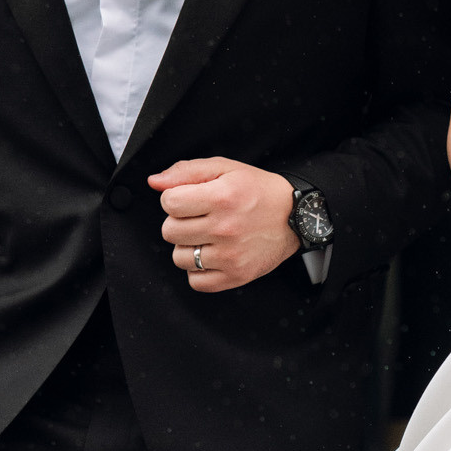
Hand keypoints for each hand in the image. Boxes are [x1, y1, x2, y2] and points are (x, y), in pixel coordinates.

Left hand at [151, 157, 298, 289]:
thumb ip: (186, 171)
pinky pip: (196, 282)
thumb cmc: (259, 191)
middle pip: (170, 231)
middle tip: (200, 218)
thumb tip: (154, 182)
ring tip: (208, 237)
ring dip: (188, 247)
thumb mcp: (225, 168)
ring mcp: (231, 255)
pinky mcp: (236, 276)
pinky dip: (199, 271)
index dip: (175, 199)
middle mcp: (226, 228)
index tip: (190, 200)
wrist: (296, 217)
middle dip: (180, 222)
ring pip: (179, 258)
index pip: (169, 202)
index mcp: (222, 197)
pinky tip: (212, 256)